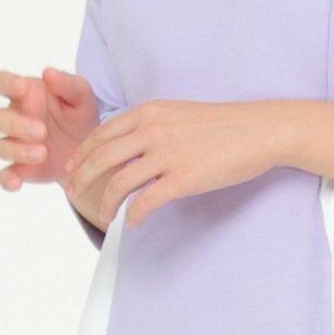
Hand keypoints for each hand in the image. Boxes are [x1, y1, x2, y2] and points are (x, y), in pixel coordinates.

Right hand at [0, 66, 103, 192]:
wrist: (92, 148)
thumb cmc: (80, 114)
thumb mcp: (82, 96)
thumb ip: (68, 83)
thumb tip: (48, 72)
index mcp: (24, 94)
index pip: (0, 82)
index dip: (5, 84)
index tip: (23, 88)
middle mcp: (14, 117)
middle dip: (14, 124)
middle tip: (41, 130)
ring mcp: (15, 143)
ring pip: (0, 146)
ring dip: (18, 150)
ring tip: (43, 153)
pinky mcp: (21, 168)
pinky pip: (4, 174)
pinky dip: (6, 179)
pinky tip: (16, 183)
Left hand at [63, 99, 288, 229]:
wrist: (259, 130)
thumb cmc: (225, 124)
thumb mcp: (179, 112)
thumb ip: (152, 124)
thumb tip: (130, 144)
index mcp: (150, 112)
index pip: (102, 133)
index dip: (83, 153)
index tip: (74, 167)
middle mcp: (153, 130)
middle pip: (101, 157)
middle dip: (82, 178)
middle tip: (75, 193)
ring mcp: (167, 155)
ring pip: (119, 183)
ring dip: (105, 203)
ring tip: (103, 215)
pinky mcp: (183, 178)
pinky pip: (146, 201)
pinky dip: (133, 215)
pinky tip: (133, 222)